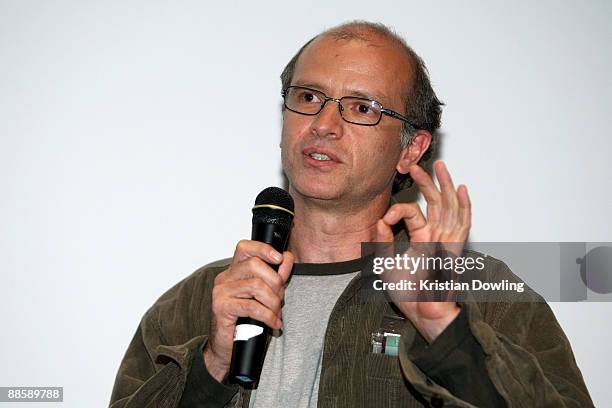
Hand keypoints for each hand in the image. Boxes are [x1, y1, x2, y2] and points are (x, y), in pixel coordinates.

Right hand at [204, 240, 293, 381]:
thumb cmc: (245, 320)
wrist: (227, 348)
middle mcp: (225, 278)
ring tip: (276, 313)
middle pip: (255, 265)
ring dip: (273, 301)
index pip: (245, 247)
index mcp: (234, 271)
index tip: (279, 258)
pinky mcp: (222, 308)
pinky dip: (268, 315)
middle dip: (275, 282)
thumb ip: (276, 275)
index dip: (263, 249)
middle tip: (280, 299)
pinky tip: (273, 323)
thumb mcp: (264, 295)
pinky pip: (252, 306)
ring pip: (256, 286)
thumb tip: (287, 257)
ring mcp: (221, 292)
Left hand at [375, 160, 470, 341]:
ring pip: (449, 207)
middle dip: (427, 182)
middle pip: (434, 203)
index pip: (412, 214)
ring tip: (441, 167)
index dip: (397, 212)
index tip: (384, 220)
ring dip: (445, 186)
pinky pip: (463, 225)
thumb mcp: (386, 264)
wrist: (423, 312)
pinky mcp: (456, 250)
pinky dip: (464, 207)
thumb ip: (382, 242)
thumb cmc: (408, 294)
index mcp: (421, 239)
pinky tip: (462, 190)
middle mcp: (436, 238)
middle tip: (416, 165)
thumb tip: (379, 220)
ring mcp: (447, 242)